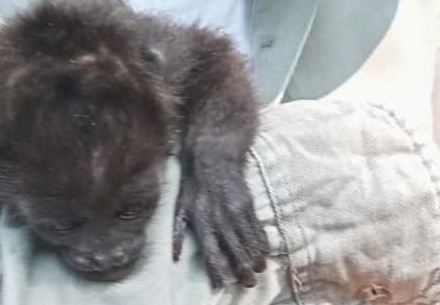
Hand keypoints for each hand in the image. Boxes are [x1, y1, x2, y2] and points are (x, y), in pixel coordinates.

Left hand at [171, 165, 267, 288]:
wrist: (213, 156)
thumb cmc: (193, 184)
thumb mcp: (179, 208)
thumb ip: (177, 234)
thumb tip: (174, 258)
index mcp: (201, 221)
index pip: (210, 251)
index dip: (217, 268)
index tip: (223, 282)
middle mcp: (220, 218)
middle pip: (234, 248)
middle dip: (243, 267)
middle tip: (249, 282)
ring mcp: (236, 211)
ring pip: (248, 239)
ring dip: (255, 256)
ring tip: (260, 270)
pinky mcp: (247, 203)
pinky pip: (256, 226)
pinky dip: (261, 240)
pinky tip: (264, 251)